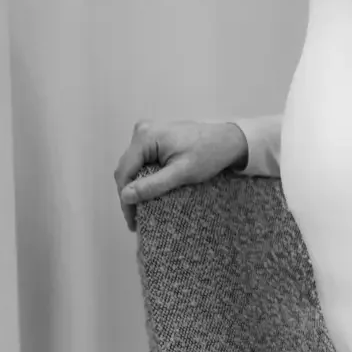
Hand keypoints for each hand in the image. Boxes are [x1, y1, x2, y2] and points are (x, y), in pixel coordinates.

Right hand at [113, 118, 247, 227]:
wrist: (227, 140)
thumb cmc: (209, 154)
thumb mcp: (181, 173)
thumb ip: (153, 185)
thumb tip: (126, 196)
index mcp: (145, 136)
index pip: (124, 171)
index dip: (125, 198)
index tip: (132, 220)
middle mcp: (141, 131)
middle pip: (127, 169)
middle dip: (129, 194)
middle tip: (136, 220)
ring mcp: (147, 133)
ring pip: (134, 166)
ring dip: (136, 187)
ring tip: (141, 211)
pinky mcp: (155, 139)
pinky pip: (143, 161)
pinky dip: (144, 178)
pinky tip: (148, 193)